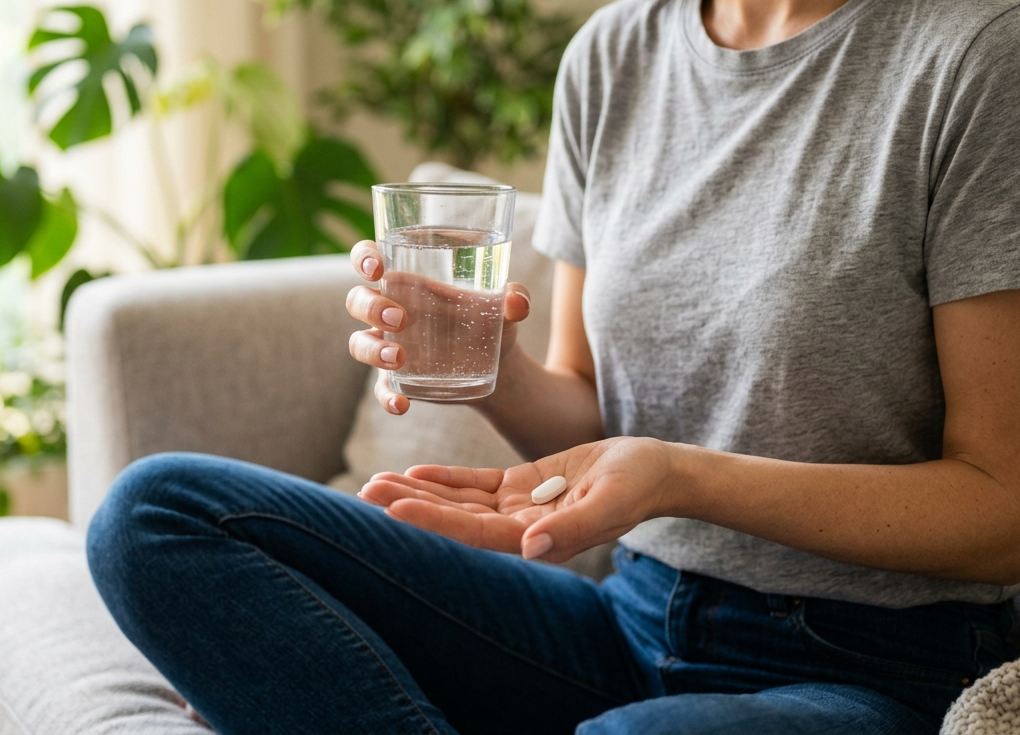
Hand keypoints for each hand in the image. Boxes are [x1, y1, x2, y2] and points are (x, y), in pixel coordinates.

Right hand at [345, 240, 531, 415]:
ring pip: (359, 343)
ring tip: (399, 358)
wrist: (499, 367)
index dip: (364, 259)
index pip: (370, 260)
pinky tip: (402, 404)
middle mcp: (390, 311)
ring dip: (372, 350)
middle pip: (357, 300)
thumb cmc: (491, 322)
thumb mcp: (505, 308)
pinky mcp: (397, 379)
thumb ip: (515, 298)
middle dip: (370, 307)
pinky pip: (379, 388)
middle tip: (400, 318)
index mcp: (408, 282)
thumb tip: (517, 301)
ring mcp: (389, 346)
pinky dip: (385, 397)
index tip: (378, 268)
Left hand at [358, 436, 678, 561]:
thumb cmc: (636, 486)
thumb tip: (530, 548)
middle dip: (411, 504)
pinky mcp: (523, 484)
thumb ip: (572, 528)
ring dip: (419, 491)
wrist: (654, 471)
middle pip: (455, 517)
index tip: (394, 509)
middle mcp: (520, 527)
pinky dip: (446, 479)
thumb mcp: (609, 503)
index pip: (474, 532)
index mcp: (538, 538)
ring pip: (459, 500)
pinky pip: (477, 484)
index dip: (434, 521)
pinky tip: (415, 472)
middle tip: (365, 490)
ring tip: (375, 481)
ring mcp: (519, 506)